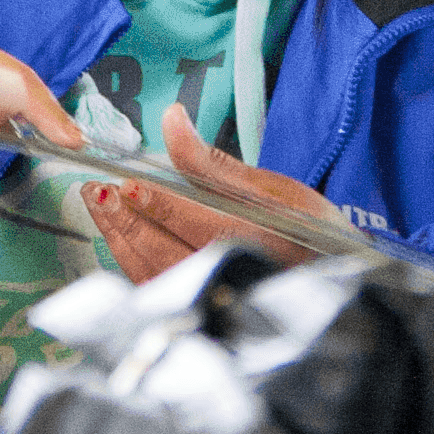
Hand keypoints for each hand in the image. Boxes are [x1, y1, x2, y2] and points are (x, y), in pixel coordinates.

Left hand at [84, 101, 337, 283]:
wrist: (335, 283)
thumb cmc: (310, 233)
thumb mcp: (275, 189)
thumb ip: (213, 162)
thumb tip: (171, 119)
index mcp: (260, 240)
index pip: (196, 220)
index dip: (156, 202)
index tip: (125, 184)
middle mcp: (236, 276)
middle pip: (165, 251)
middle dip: (126, 219)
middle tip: (98, 192)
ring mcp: (218, 300)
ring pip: (155, 275)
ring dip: (122, 241)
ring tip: (103, 209)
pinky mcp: (204, 314)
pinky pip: (157, 292)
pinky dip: (132, 265)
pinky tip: (120, 241)